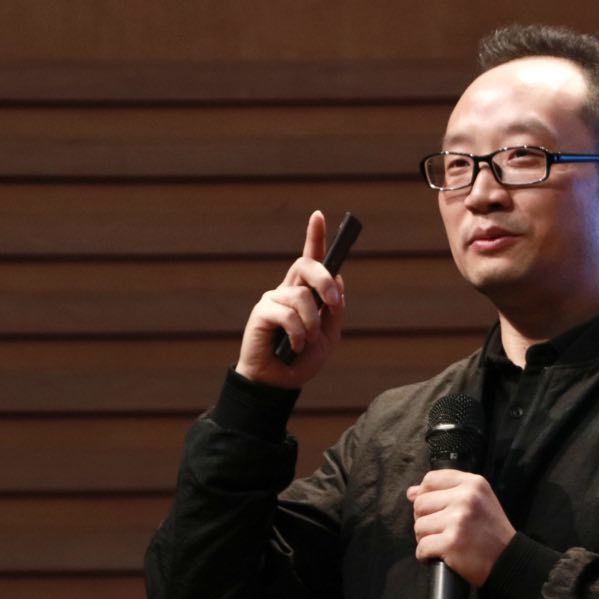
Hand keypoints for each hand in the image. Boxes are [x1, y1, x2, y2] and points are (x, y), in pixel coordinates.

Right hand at [234, 210, 346, 387]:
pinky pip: (287, 314)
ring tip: (306, 342)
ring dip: (311, 323)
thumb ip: (334, 309)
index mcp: (305, 292)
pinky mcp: (261, 312)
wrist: (280, 383)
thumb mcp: (329, 335)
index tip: (319, 215)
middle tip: (333, 302)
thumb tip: (336, 280)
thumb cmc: (303, 359)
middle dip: (325, 280)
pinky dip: (297, 334)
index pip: (311, 258)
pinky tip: (293, 347)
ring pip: (301, 296)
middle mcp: (287, 290)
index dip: (314, 236)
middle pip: (307, 265)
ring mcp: (273, 299)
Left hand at [407, 470, 514, 586]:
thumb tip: (411, 493)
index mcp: (473, 483)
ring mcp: (458, 520)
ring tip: (443, 543)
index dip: (425, 495)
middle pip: (420, 504)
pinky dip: (426, 556)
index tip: (433, 509)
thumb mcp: (478, 501)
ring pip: (419, 526)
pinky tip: (440, 556)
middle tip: (441, 531)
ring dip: (426, 539)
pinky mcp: (451, 542)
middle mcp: (466, 498)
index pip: (431, 479)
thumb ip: (446, 492)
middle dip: (425, 520)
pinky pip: (422, 547)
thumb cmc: (491, 532)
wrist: (509, 560)